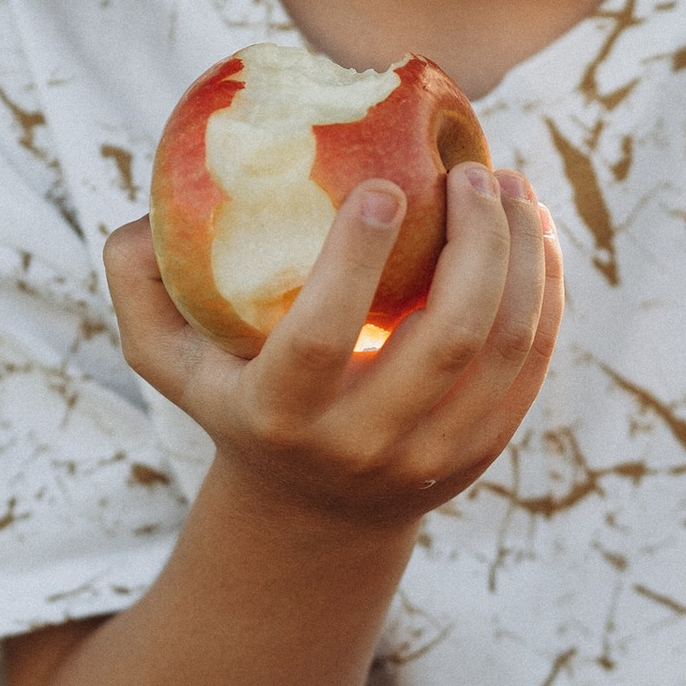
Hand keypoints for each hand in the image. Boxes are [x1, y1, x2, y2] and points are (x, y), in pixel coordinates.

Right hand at [105, 164, 562, 535]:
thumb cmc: (237, 400)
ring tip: (512, 187)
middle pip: (449, 338)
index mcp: (279, 415)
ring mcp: (433, 456)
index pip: (323, 337)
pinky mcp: (484, 452)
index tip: (384, 185)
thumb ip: (140, 286)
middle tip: (473, 172)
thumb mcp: (170, 361)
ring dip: (522, 256)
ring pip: (506, 346)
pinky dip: (545, 291)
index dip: (356, 259)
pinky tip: (535, 234)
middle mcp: (362, 446)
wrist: (313, 513)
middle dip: (477, 243)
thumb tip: (143, 217)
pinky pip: (533, 363)